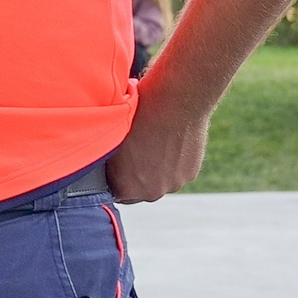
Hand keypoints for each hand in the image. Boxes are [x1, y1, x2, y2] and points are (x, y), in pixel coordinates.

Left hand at [105, 83, 210, 202]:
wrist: (175, 104)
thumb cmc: (138, 118)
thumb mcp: (112, 143)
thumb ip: (109, 165)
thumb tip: (107, 170)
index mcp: (127, 189)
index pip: (116, 193)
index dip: (115, 178)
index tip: (116, 165)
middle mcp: (151, 193)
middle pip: (140, 190)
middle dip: (136, 176)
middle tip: (136, 152)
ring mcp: (174, 185)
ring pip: (160, 181)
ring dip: (156, 170)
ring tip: (154, 144)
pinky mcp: (190, 174)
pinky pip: (177, 173)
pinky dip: (173, 163)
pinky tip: (169, 143)